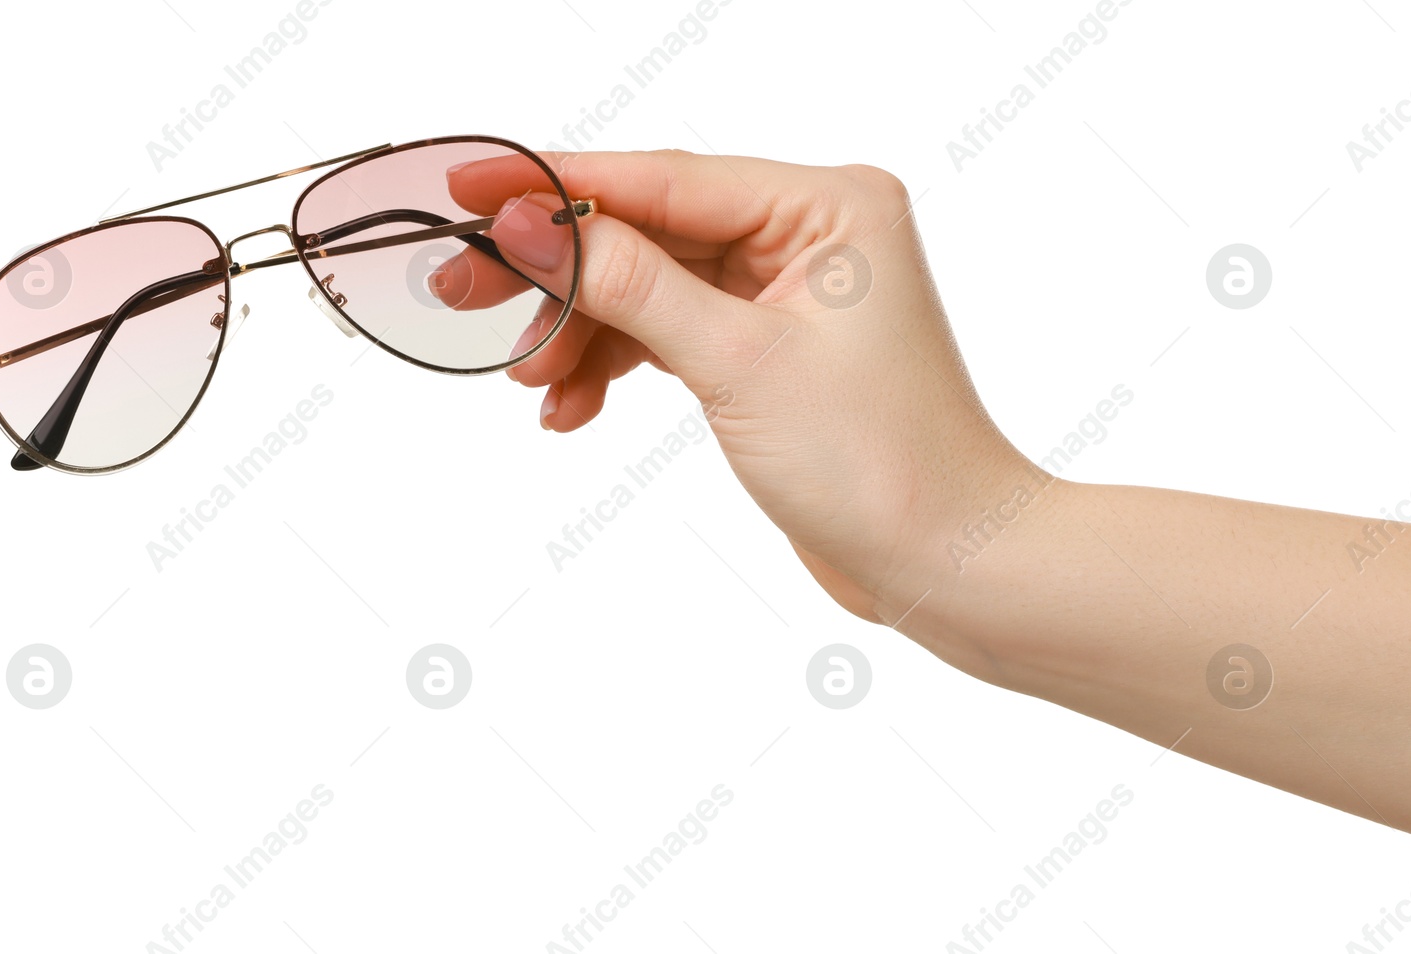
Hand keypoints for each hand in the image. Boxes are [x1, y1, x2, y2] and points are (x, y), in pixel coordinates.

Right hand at [487, 149, 1028, 627]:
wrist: (944, 563)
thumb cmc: (880, 464)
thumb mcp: (739, 364)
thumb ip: (630, 286)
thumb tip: (531, 226)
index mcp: (827, 204)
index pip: (665, 180)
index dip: (558, 186)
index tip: (471, 190)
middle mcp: (810, 231)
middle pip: (648, 232)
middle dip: (561, 274)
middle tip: (465, 296)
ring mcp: (788, 290)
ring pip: (650, 288)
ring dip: (583, 333)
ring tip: (531, 386)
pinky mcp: (767, 346)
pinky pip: (669, 333)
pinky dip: (618, 364)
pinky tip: (572, 407)